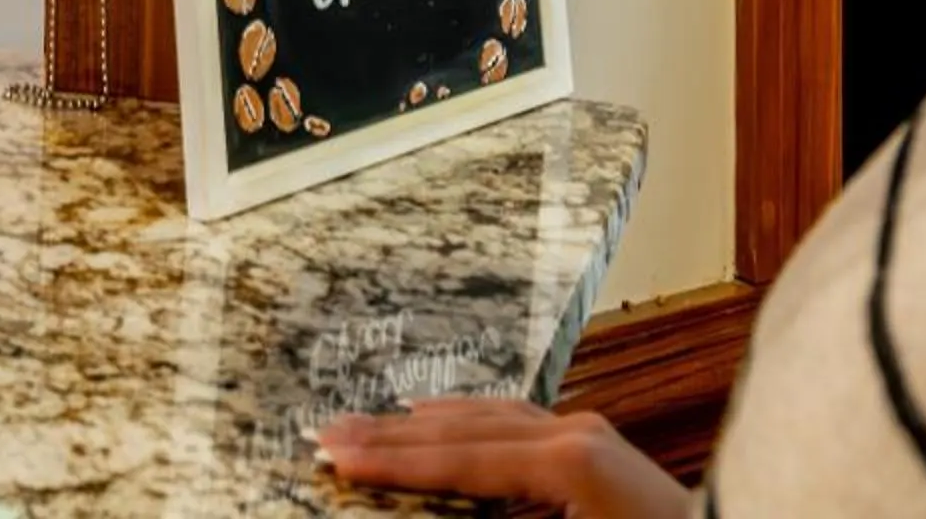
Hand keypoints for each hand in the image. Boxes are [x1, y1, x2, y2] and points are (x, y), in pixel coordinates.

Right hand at [317, 403, 686, 516]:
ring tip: (369, 425)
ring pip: (487, 416)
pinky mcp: (599, 448)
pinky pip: (517, 422)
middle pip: (462, 428)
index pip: (457, 459)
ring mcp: (590, 435)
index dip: (389, 461)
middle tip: (326, 434)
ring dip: (423, 424)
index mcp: (568, 461)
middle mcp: (576, 434)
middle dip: (391, 435)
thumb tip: (435, 511)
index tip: (331, 458)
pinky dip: (468, 422)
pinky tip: (445, 423)